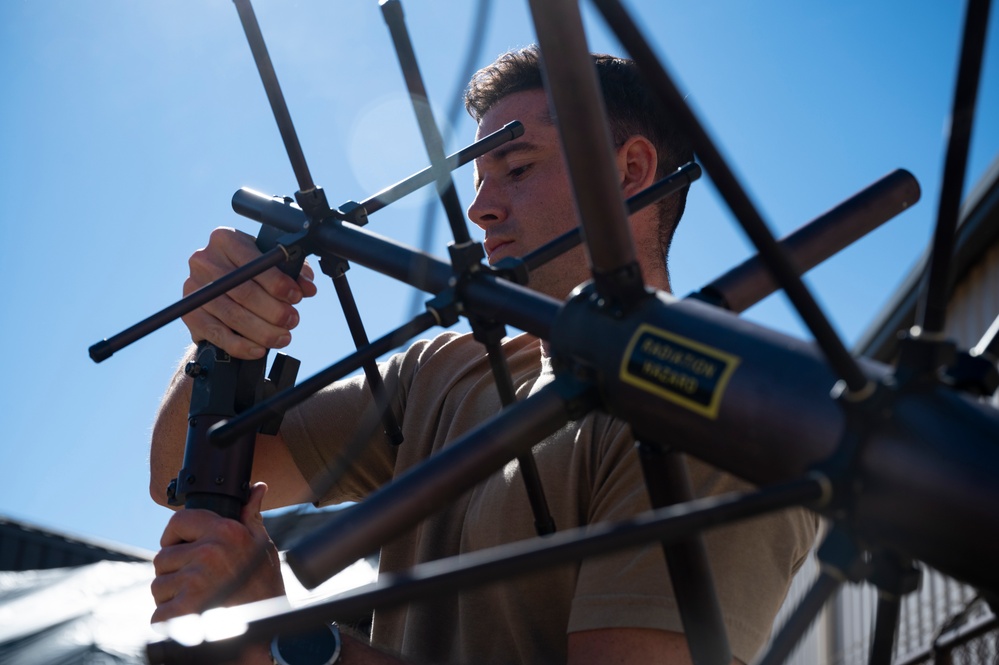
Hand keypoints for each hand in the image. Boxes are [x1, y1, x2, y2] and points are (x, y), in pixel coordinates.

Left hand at [151, 483, 285, 622]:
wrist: (267, 634)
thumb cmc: (265, 590)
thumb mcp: (262, 548)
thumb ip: (250, 517)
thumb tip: (256, 489)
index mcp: (226, 532)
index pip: (179, 520)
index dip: (177, 535)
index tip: (183, 547)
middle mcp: (208, 553)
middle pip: (164, 557)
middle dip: (174, 571)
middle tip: (197, 583)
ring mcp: (193, 583)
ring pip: (159, 585)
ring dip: (171, 597)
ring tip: (197, 602)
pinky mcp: (182, 612)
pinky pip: (159, 614)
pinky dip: (170, 621)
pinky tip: (192, 618)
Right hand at [182, 227, 316, 358]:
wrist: (218, 288)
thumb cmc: (251, 273)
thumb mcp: (272, 264)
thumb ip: (293, 271)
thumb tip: (308, 286)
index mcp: (225, 239)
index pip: (254, 263)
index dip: (278, 283)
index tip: (296, 297)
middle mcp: (204, 261)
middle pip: (243, 292)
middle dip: (274, 311)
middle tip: (292, 321)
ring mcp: (194, 288)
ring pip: (232, 315)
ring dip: (262, 331)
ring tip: (282, 337)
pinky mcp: (189, 313)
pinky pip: (217, 334)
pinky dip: (241, 345)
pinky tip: (259, 349)